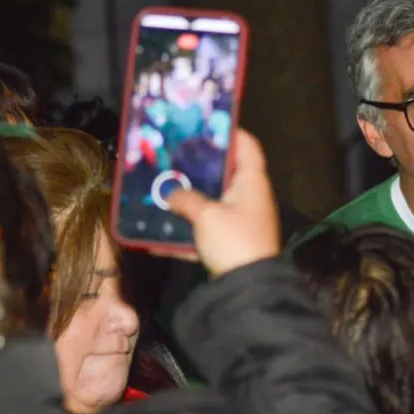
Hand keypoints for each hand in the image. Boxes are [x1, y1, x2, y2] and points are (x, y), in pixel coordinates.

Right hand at [159, 129, 281, 275]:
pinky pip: (207, 229)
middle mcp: (251, 197)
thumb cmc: (234, 240)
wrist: (248, 288)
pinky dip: (188, 229)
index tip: (204, 126)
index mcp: (252, 181)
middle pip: (226, 173)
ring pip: (214, 201)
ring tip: (163, 188)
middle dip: (201, 167)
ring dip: (192, 198)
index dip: (229, 132)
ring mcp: (242, 220)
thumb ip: (186, 200)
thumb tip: (171, 194)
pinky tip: (161, 233)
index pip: (247, 145)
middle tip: (174, 156)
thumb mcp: (206, 216)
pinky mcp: (232, 241)